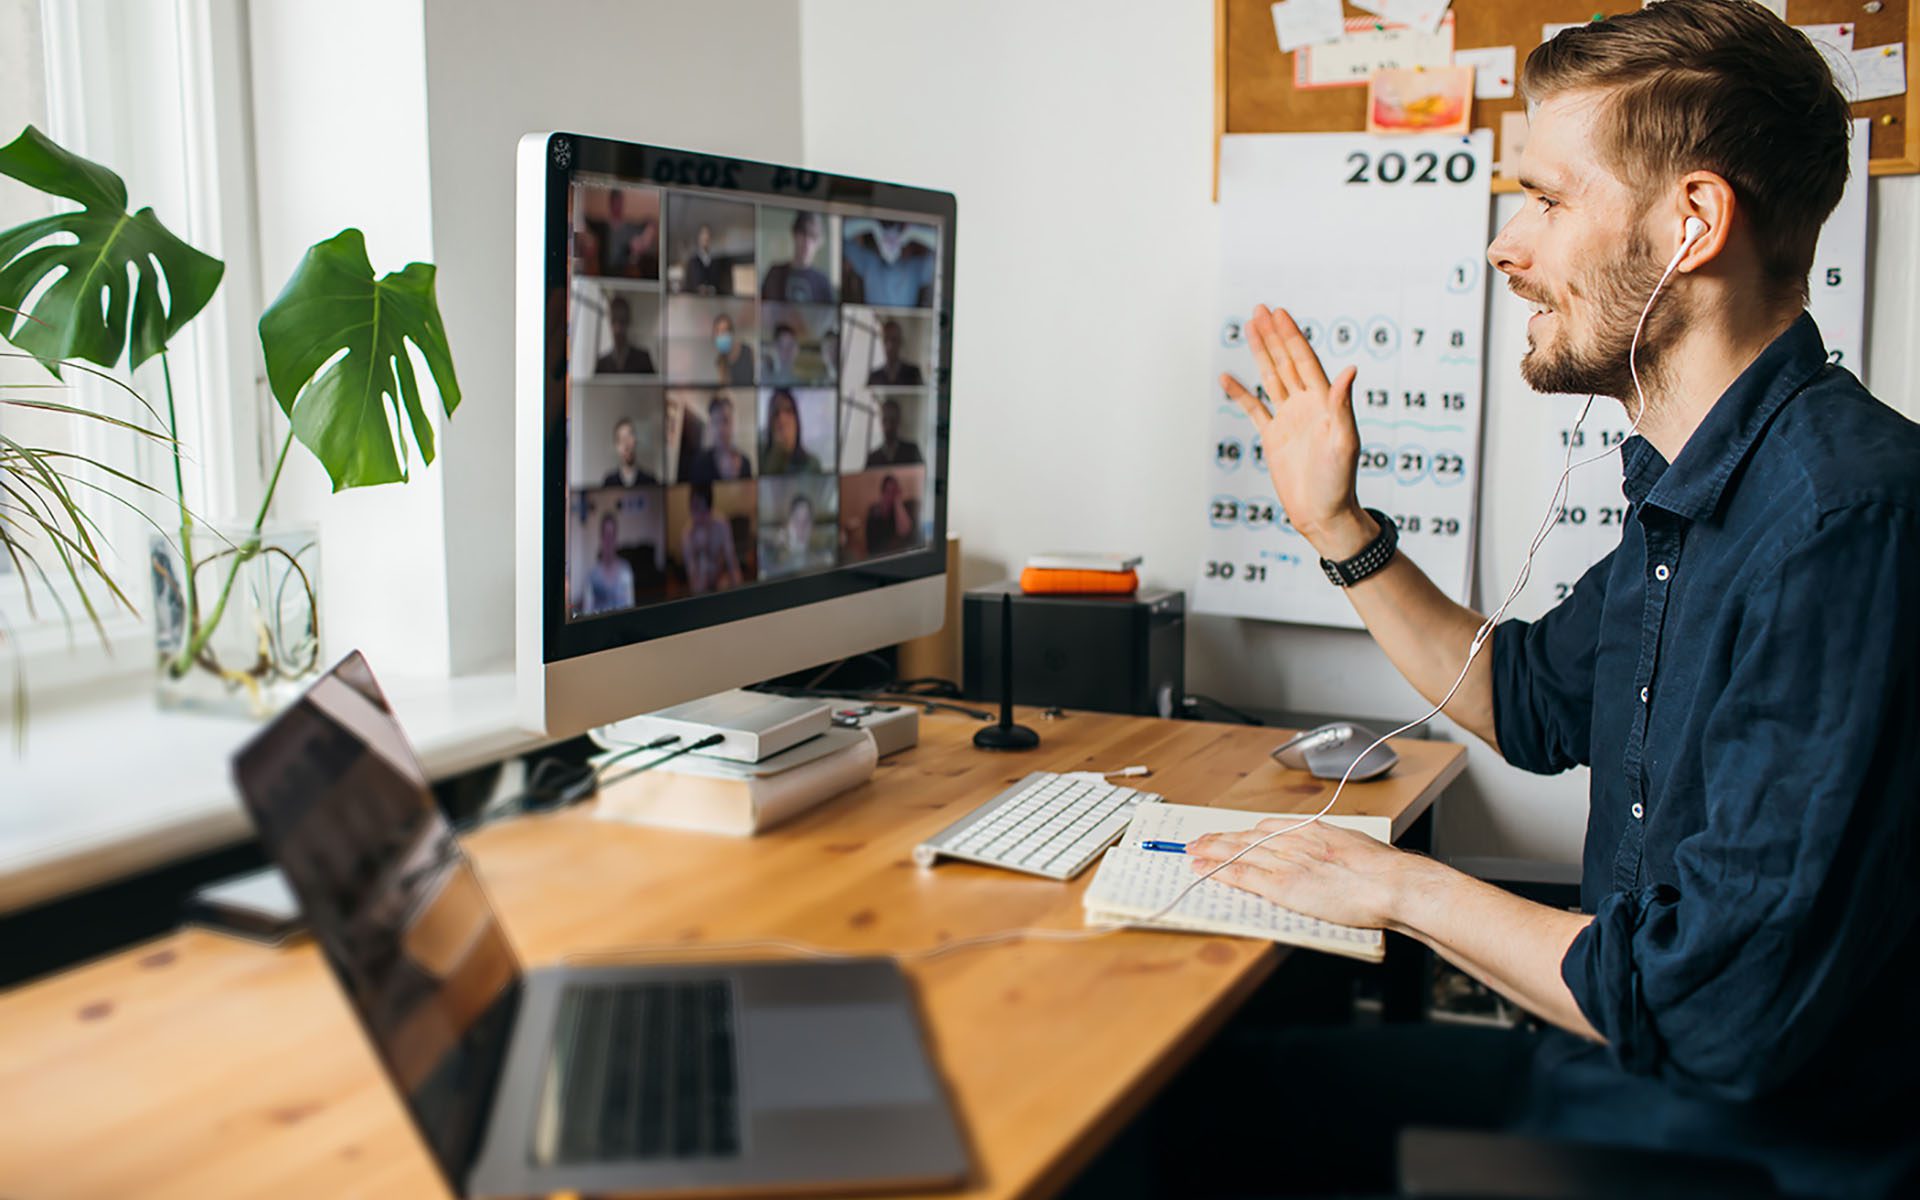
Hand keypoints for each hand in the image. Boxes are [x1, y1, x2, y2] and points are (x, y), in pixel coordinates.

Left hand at [1185, 818, 1423, 929]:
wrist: (1390, 883)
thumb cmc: (1382, 870)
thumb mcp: (1355, 845)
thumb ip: (1335, 846)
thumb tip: (1334, 851)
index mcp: (1312, 829)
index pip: (1267, 827)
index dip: (1245, 832)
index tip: (1233, 834)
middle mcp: (1293, 840)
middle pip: (1247, 836)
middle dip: (1220, 839)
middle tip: (1198, 840)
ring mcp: (1285, 861)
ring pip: (1238, 852)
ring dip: (1211, 851)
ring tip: (1192, 851)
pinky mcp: (1282, 885)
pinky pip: (1242, 875)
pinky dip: (1219, 871)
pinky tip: (1203, 869)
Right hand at [1220, 306, 1374, 558]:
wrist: (1323, 514)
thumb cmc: (1339, 482)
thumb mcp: (1344, 442)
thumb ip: (1343, 405)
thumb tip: (1350, 369)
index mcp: (1324, 403)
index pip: (1304, 361)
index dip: (1292, 336)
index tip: (1280, 314)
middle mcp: (1306, 405)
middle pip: (1286, 362)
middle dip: (1274, 335)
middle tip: (1261, 309)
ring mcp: (1289, 419)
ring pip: (1271, 378)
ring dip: (1261, 354)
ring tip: (1249, 328)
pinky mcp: (1274, 437)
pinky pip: (1254, 409)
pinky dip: (1240, 393)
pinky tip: (1227, 378)